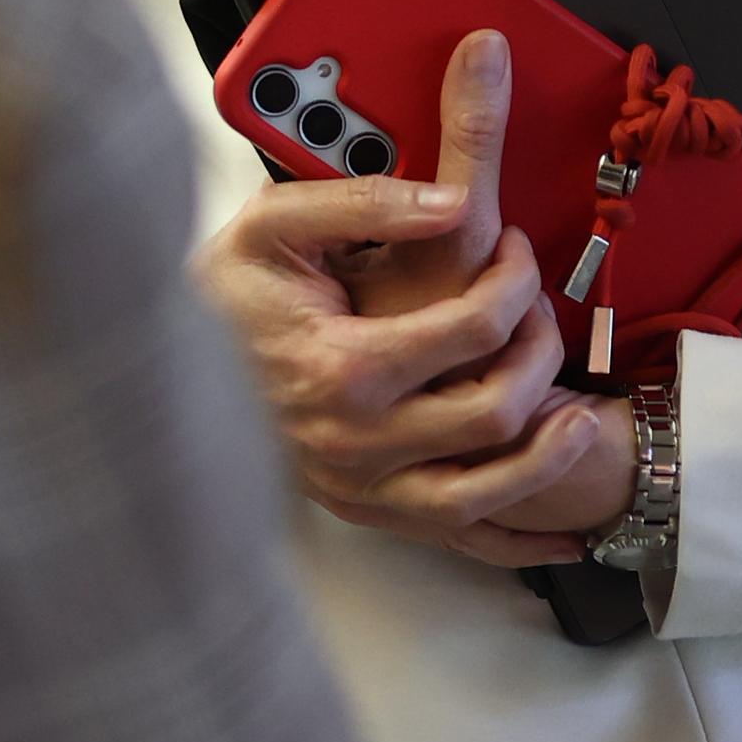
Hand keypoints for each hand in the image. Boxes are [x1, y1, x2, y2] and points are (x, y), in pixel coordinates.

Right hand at [188, 29, 604, 558]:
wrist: (158, 370)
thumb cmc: (222, 297)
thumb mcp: (277, 225)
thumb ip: (368, 202)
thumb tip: (453, 199)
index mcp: (343, 368)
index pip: (472, 330)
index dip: (514, 281)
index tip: (515, 252)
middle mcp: (356, 443)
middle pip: (493, 411)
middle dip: (540, 352)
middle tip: (540, 312)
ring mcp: (361, 488)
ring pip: (485, 495)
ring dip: (548, 459)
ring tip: (583, 418)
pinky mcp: (365, 513)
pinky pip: (458, 542)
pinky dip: (519, 541)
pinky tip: (562, 532)